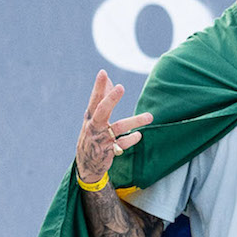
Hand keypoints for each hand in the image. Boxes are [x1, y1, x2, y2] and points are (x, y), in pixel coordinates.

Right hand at [76, 68, 152, 184]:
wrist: (86, 164)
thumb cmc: (92, 135)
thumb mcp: (93, 118)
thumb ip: (101, 99)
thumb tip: (109, 79)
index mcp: (91, 117)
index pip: (95, 99)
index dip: (98, 86)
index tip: (103, 72)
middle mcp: (94, 126)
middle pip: (102, 110)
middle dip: (111, 98)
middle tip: (121, 87)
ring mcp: (101, 138)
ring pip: (118, 127)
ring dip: (135, 121)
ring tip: (150, 116)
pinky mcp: (109, 150)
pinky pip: (122, 144)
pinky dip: (131, 139)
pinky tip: (138, 135)